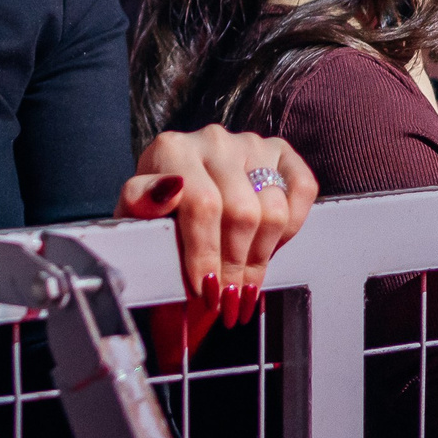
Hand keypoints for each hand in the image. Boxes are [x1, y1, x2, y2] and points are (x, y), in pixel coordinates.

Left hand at [120, 126, 314, 353]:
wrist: (181, 207)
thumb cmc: (157, 216)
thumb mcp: (135, 217)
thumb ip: (139, 203)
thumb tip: (165, 192)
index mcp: (172, 149)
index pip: (202, 205)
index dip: (206, 253)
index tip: (204, 290)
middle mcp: (213, 140)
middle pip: (242, 213)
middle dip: (233, 266)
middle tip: (226, 298)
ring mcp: (250, 143)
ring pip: (273, 209)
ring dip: (260, 258)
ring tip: (243, 285)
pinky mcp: (280, 152)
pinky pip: (302, 190)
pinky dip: (290, 228)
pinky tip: (268, 248)